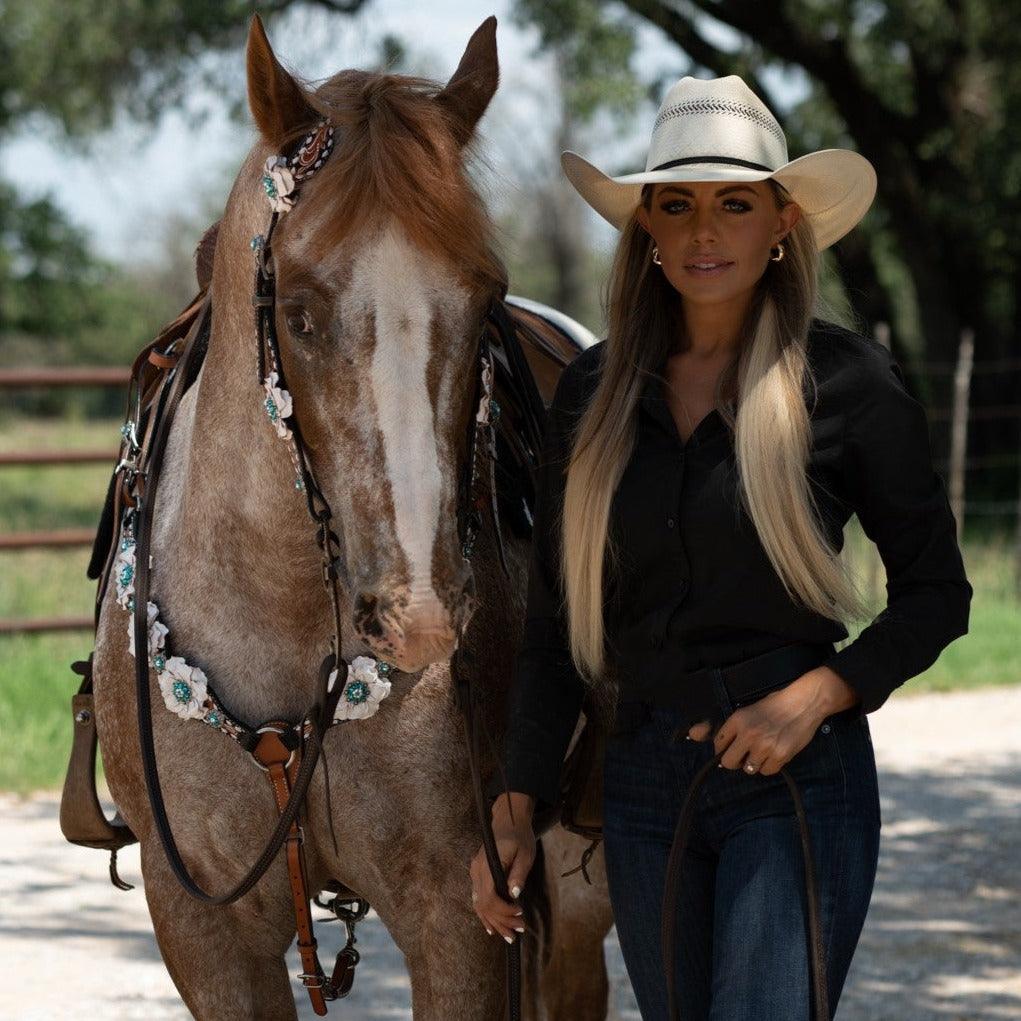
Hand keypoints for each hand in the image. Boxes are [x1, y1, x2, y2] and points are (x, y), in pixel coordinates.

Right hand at [469, 791, 535, 942]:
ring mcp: (475, 873)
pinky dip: (485, 915)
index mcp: (488, 864)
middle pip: (484, 904)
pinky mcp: (477, 875)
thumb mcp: (525, 854)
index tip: (520, 914)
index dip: (503, 910)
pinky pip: (478, 899)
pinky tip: (492, 928)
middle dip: (501, 920)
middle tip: (519, 931)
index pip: (489, 896)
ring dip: (494, 922)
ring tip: (509, 936)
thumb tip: (514, 896)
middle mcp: (477, 870)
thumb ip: (518, 874)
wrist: (508, 821)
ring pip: (479, 904)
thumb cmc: (519, 837)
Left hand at [687, 666, 856, 775]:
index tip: (728, 750)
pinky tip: (775, 754)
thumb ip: (735, 727)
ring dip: (754, 764)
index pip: (718, 744)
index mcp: (738, 720)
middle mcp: (748, 734)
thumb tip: (715, 745)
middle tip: (743, 758)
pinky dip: (770, 766)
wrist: (804, 703)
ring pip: (749, 769)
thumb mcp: (750, 709)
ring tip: (763, 752)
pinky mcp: (780, 756)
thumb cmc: (776, 704)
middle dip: (734, 762)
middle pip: (729, 762)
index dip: (722, 749)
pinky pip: (767, 771)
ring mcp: (764, 746)